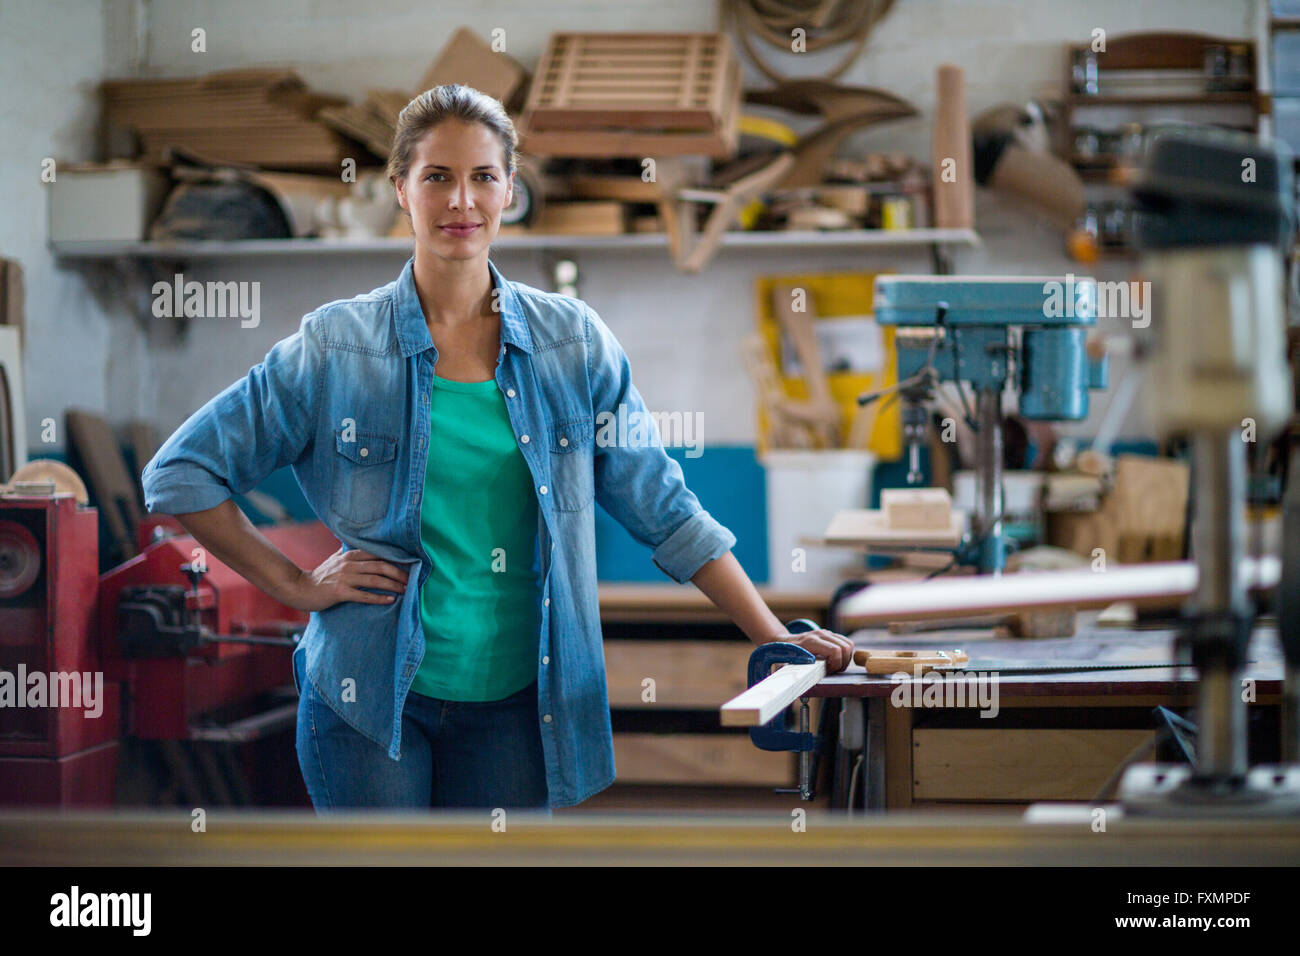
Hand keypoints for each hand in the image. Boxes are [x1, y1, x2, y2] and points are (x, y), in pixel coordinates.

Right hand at [288, 547, 409, 611]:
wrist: (300, 588)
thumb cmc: (322, 576)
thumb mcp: (336, 560)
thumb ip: (351, 554)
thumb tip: (365, 548)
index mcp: (350, 555)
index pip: (379, 554)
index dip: (396, 560)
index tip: (410, 566)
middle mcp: (349, 564)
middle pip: (381, 565)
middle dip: (399, 573)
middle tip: (412, 580)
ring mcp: (345, 578)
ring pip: (375, 579)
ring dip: (393, 585)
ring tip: (406, 590)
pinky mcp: (340, 592)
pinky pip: (364, 595)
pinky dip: (379, 597)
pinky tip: (390, 600)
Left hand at [769, 628, 854, 673]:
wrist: (782, 642)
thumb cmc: (785, 656)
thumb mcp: (789, 664)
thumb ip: (796, 672)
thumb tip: (800, 683)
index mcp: (811, 642)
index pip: (835, 650)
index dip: (836, 664)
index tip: (828, 671)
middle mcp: (820, 634)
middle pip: (845, 647)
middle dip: (843, 663)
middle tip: (833, 671)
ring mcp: (825, 633)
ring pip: (848, 644)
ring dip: (846, 658)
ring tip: (835, 666)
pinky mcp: (828, 634)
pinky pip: (845, 642)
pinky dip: (845, 652)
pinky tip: (836, 660)